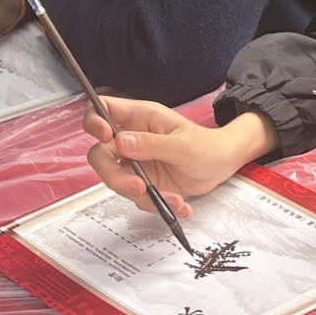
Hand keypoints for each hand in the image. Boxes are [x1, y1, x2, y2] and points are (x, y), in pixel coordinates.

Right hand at [84, 98, 274, 211]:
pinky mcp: (142, 182)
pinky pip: (136, 196)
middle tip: (137, 186)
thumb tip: (120, 141)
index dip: (94, 121)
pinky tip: (179, 203)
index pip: (102, 110)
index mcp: (140, 118)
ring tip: (169, 198)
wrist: (221, 165)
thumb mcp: (182, 144)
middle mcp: (132, 139)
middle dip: (112, 174)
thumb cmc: (206, 145)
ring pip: (115, 180)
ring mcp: (135, 162)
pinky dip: (155, 204)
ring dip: (138, 194)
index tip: (104, 137)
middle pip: (100, 154)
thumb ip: (151, 144)